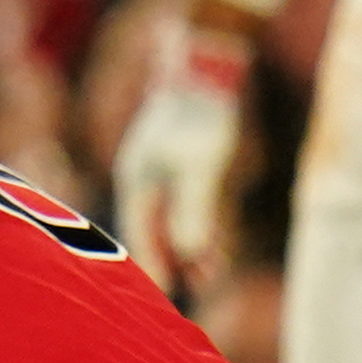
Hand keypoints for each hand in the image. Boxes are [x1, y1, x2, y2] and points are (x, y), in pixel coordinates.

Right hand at [109, 10, 250, 295]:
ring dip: (194, 247)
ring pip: (178, 218)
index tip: (161, 297)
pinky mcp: (192, 161)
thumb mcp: (203, 168)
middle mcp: (151, 179)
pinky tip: (220, 241)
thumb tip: (191, 254)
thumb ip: (196, 211)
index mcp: (141, 182)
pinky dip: (205, 225)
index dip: (153, 267)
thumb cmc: (204, 117)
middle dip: (175, 262)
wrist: (212, 65)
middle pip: (158, 231)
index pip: (143, 236)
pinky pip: (194, 203)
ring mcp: (170, 169)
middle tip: (194, 291)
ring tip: (212, 274)